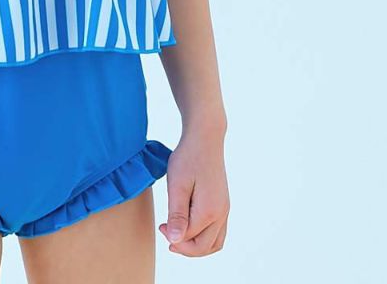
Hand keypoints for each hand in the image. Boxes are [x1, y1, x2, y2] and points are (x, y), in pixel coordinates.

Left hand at [159, 126, 229, 256]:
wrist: (205, 137)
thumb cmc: (188, 158)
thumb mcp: (177, 185)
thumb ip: (176, 215)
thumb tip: (175, 241)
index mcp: (209, 211)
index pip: (191, 240)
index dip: (174, 238)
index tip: (161, 226)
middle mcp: (222, 214)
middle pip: (205, 247)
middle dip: (185, 247)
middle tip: (166, 233)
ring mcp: (225, 209)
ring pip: (214, 242)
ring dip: (196, 245)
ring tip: (178, 235)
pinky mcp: (223, 203)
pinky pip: (218, 231)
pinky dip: (204, 236)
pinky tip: (189, 226)